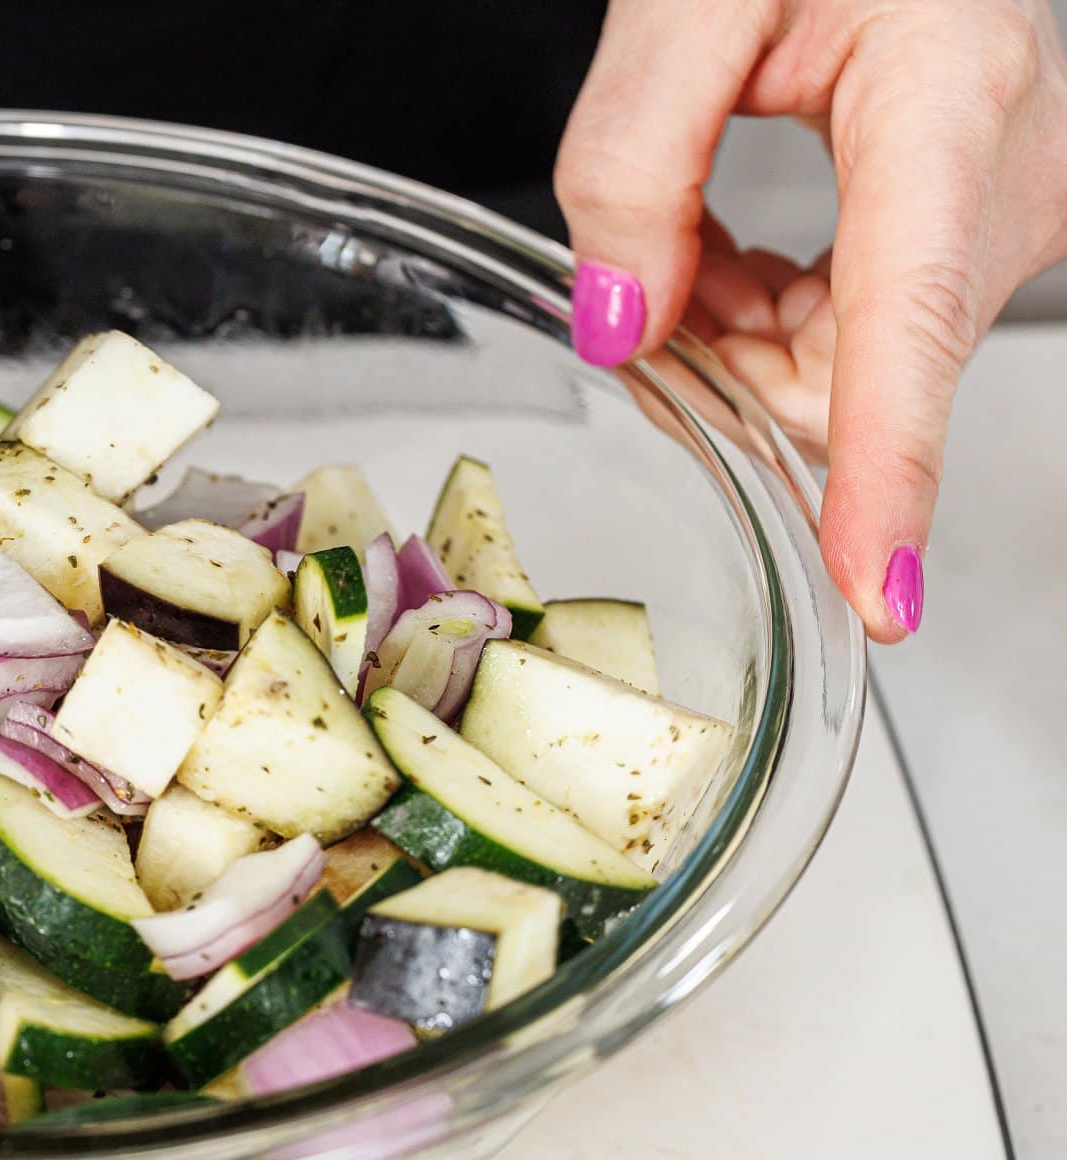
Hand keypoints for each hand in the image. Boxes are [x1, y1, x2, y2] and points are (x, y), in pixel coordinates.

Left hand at [555, 0, 1066, 640]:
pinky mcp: (971, 230)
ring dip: (732, 341)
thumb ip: (635, 156)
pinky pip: (852, 335)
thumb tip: (619, 325)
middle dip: (722, 373)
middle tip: (639, 278)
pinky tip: (719, 255)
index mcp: (951, 101)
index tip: (876, 595)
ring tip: (679, 239)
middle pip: (853, 373)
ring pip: (843, 368)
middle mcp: (1002, 174)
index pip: (912, 328)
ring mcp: (998, 210)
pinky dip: (760, 318)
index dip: (887, 475)